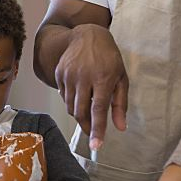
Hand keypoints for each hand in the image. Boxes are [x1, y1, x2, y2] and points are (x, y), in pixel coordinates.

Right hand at [53, 24, 126, 149]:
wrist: (87, 35)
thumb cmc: (109, 58)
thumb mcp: (121, 78)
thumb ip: (120, 104)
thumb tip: (120, 127)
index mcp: (103, 78)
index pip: (98, 109)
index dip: (97, 129)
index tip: (96, 146)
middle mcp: (84, 77)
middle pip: (81, 111)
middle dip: (86, 126)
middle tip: (91, 131)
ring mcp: (69, 74)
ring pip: (70, 106)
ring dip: (79, 114)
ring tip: (87, 108)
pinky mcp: (59, 73)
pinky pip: (63, 96)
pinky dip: (71, 101)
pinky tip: (79, 94)